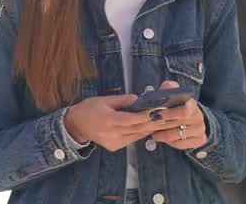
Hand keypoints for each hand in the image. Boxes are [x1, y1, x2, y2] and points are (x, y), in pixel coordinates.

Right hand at [63, 93, 178, 152]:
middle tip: (169, 117)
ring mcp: (114, 143)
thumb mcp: (104, 100)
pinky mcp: (115, 147)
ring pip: (137, 136)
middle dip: (154, 123)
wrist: (76, 125)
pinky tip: (150, 127)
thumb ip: (123, 101)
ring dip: (151, 129)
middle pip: (138, 129)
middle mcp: (112, 134)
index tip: (160, 111)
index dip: (147, 115)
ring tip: (165, 122)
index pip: (132, 119)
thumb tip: (140, 99)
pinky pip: (132, 139)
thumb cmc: (89, 108)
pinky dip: (141, 132)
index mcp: (108, 120)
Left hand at [148, 81, 208, 149]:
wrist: (192, 118)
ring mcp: (200, 130)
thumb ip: (169, 88)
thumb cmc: (177, 105)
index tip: (155, 114)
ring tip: (153, 134)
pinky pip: (181, 144)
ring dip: (163, 135)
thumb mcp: (173, 95)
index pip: (184, 110)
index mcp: (192, 104)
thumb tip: (168, 86)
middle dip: (161, 125)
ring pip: (178, 135)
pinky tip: (162, 138)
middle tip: (148, 126)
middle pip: (178, 123)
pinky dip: (170, 142)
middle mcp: (199, 117)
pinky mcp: (199, 140)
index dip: (169, 113)